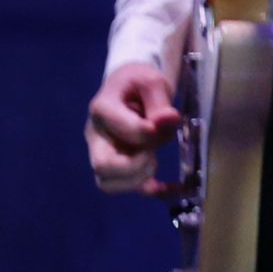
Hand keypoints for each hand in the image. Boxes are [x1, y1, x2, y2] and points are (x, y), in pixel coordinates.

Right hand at [85, 62, 181, 196]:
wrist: (129, 88)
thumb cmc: (138, 83)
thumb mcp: (150, 81)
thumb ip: (159, 101)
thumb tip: (169, 120)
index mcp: (102, 109)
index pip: (114, 126)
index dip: (141, 131)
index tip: (164, 123)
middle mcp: (97, 136)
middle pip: (102, 165)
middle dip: (133, 165)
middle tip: (153, 153)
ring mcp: (104, 154)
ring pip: (107, 182)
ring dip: (137, 179)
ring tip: (154, 161)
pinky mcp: (118, 166)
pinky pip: (128, 187)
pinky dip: (152, 190)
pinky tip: (175, 188)